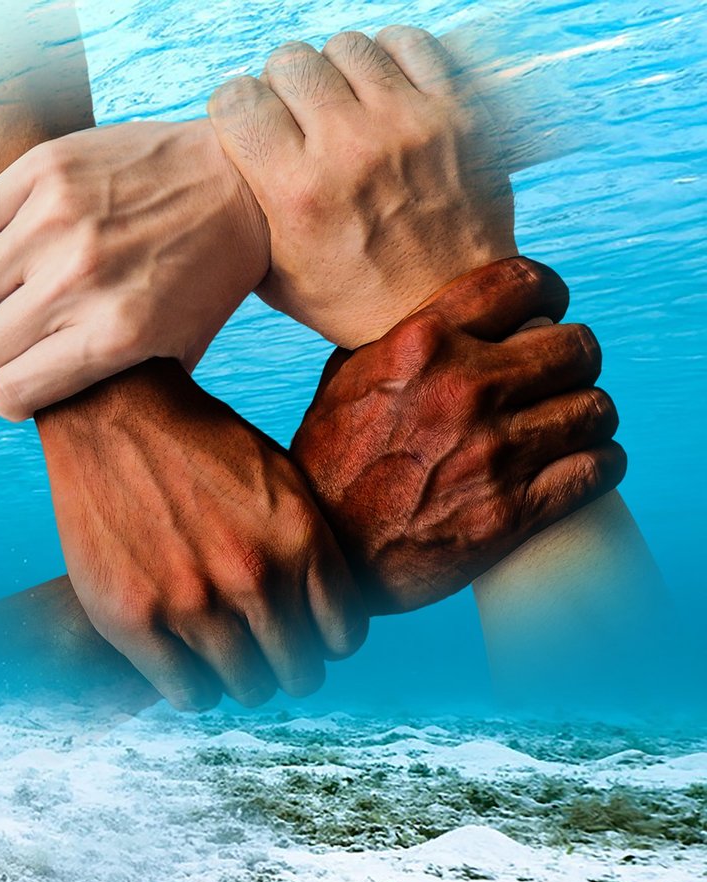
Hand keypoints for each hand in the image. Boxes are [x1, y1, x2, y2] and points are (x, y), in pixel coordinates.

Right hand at [0, 120, 268, 421]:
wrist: (245, 179)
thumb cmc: (208, 274)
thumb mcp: (177, 349)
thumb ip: (113, 386)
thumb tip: (45, 409)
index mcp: (113, 336)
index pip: (8, 392)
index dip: (13, 394)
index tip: (25, 380)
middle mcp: (78, 282)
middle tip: (20, 331)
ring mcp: (56, 221)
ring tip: (8, 287)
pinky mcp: (43, 170)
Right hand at [38, 361, 366, 708]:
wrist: (113, 412)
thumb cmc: (200, 446)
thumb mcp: (281, 481)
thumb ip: (309, 547)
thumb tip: (331, 618)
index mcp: (301, 540)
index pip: (344, 637)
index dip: (324, 638)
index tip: (299, 628)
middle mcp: (254, 577)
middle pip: (299, 672)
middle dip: (284, 663)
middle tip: (258, 645)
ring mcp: (192, 601)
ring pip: (247, 689)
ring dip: (238, 677)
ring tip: (218, 650)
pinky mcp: (134, 619)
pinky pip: (190, 695)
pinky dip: (194, 687)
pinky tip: (184, 659)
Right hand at [208, 27, 514, 348]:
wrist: (447, 312)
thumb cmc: (355, 298)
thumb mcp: (276, 274)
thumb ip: (245, 215)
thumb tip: (220, 167)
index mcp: (297, 193)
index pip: (238, 101)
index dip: (234, 107)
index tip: (246, 122)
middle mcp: (350, 150)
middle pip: (290, 64)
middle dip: (281, 85)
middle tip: (294, 114)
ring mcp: (408, 124)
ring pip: (346, 47)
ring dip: (334, 69)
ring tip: (340, 101)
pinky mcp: (455, 112)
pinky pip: (410, 44)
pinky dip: (388, 56)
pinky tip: (381, 86)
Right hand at [292, 257, 625, 612]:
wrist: (324, 555)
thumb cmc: (326, 467)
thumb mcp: (341, 385)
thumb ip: (391, 343)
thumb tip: (432, 315)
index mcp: (421, 346)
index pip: (522, 284)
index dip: (548, 293)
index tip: (549, 311)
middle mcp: (463, 390)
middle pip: (577, 347)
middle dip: (575, 362)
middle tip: (560, 380)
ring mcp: (493, 453)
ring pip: (597, 408)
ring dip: (589, 418)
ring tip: (572, 427)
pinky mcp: (513, 511)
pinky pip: (599, 468)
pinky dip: (600, 466)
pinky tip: (582, 467)